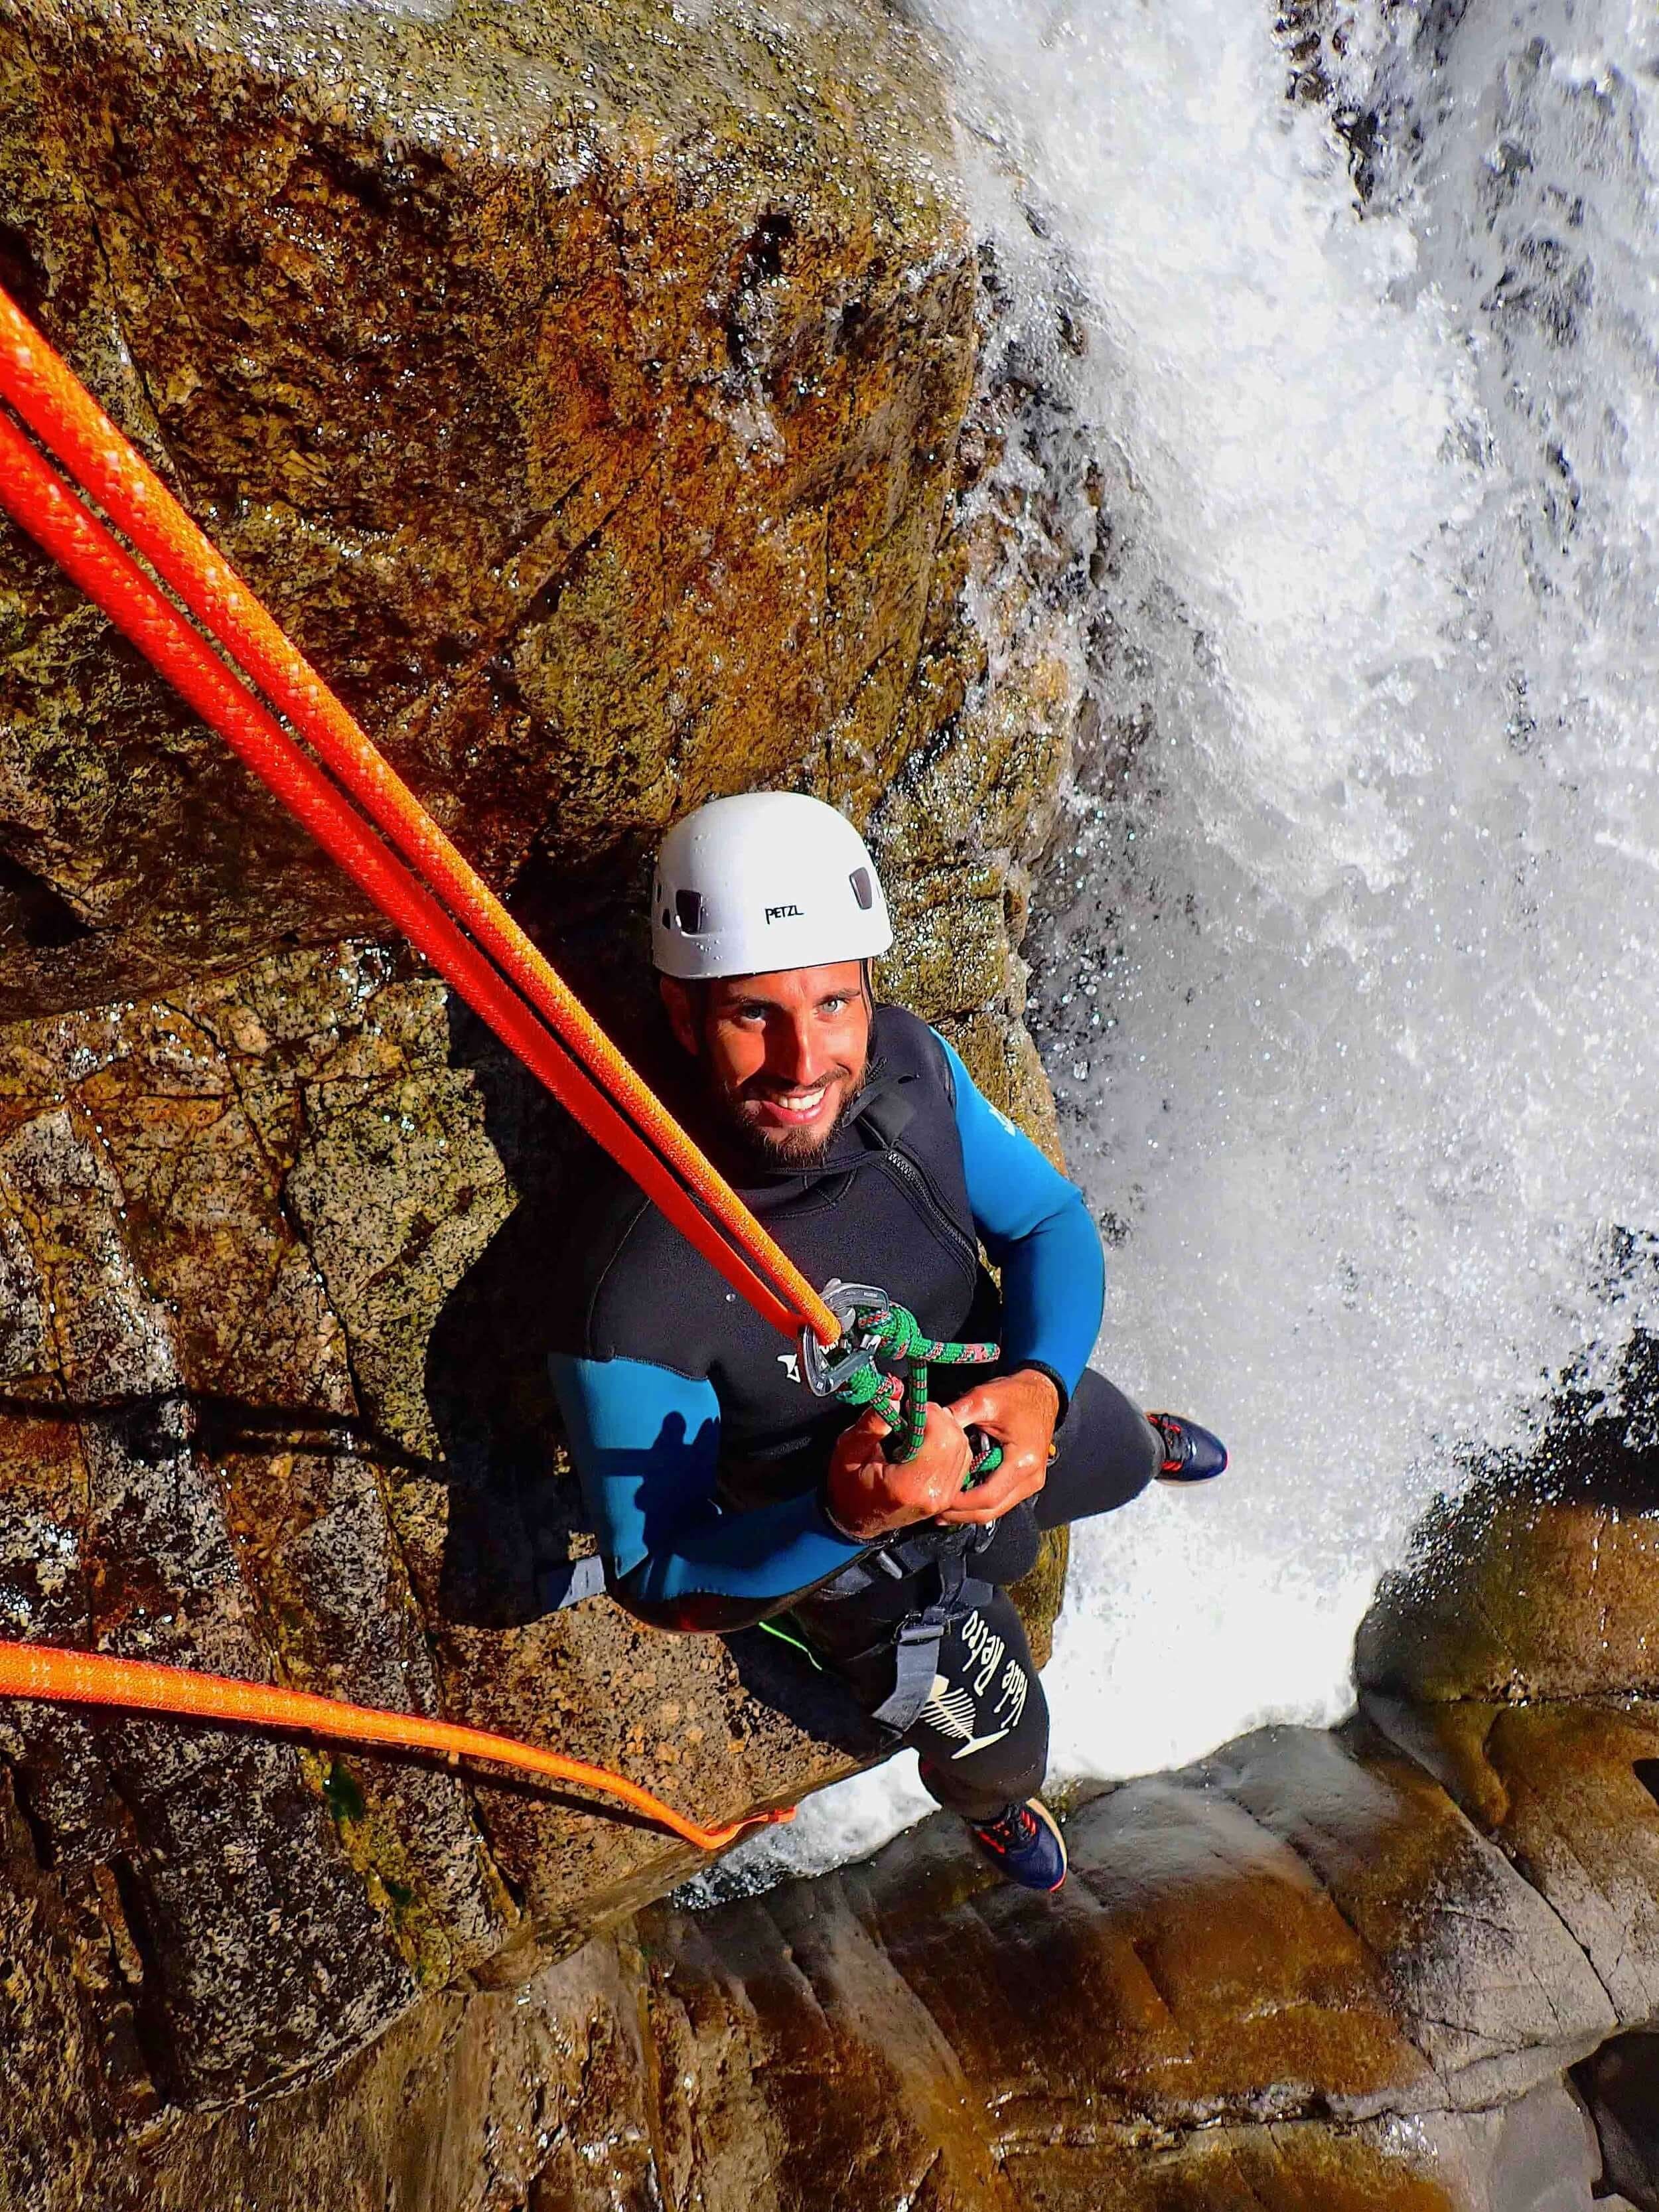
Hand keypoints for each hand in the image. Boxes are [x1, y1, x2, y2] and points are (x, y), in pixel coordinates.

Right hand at [825, 1400, 973, 1540]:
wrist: (855, 1520)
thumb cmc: (849, 1488)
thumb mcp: (849, 1451)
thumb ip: (872, 1423)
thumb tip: (894, 1395)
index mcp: (909, 1485)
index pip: (941, 1437)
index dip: (929, 1414)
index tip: (908, 1407)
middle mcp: (933, 1493)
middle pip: (957, 1441)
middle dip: (939, 1418)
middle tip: (914, 1413)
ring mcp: (944, 1497)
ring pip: (963, 1448)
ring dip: (945, 1429)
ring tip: (919, 1427)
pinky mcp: (948, 1495)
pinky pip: (962, 1460)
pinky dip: (949, 1443)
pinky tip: (928, 1441)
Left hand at [933, 1368, 1059, 1526]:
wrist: (1042, 1392)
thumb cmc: (1016, 1395)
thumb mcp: (983, 1399)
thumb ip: (956, 1415)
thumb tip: (927, 1424)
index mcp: (1022, 1461)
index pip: (987, 1497)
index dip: (960, 1503)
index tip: (938, 1498)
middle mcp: (1031, 1477)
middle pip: (992, 1510)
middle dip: (962, 1514)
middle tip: (936, 1511)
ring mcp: (1032, 1481)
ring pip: (997, 1509)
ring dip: (970, 1511)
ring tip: (944, 1508)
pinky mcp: (1028, 1480)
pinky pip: (1002, 1499)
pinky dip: (981, 1502)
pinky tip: (962, 1498)